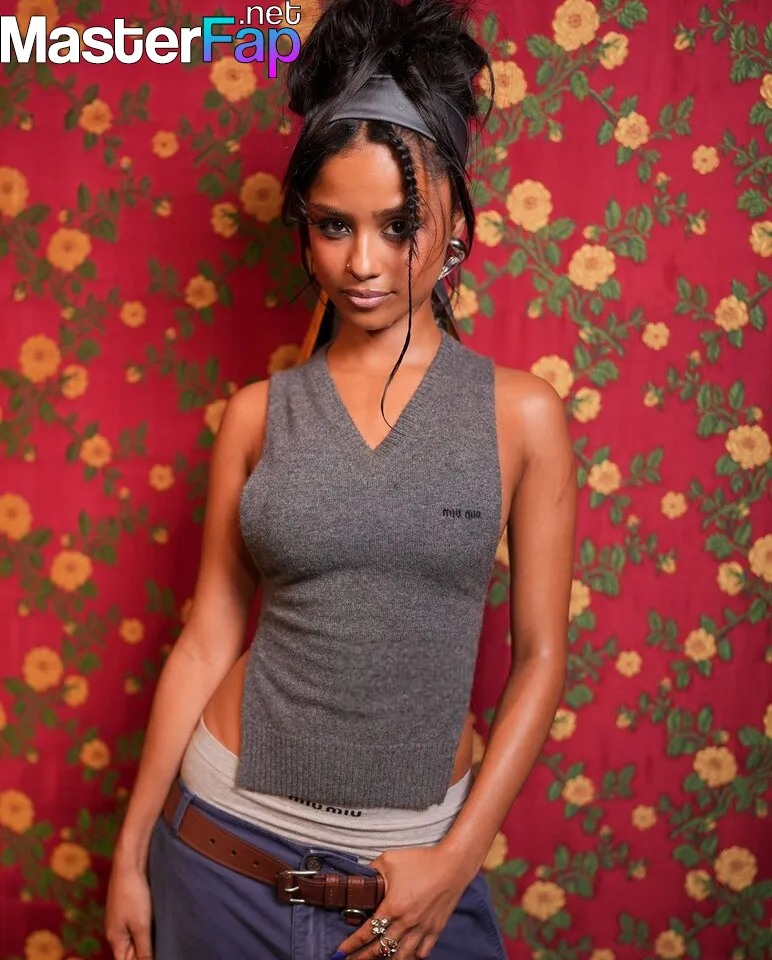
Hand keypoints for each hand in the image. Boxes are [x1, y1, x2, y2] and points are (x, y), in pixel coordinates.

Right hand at [104, 860, 153, 959]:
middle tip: (163, 950)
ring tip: (162, 942)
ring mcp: (121, 919)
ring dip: (146, 943)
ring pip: (133, 939)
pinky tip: (157, 928)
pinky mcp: (128, 908)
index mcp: (115, 939)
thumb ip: (144, 950)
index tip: (156, 956)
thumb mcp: (142, 926)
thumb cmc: (134, 895)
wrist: (129, 864)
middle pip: (129, 952)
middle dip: (143, 955)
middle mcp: (115, 931)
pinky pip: (135, 926)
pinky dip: (146, 930)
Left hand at [330, 845, 471, 959]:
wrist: (453, 865)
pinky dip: (411, 957)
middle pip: (380, 949)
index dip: (352, 944)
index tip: (341, 951)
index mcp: (393, 906)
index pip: (367, 932)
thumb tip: (361, 878)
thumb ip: (372, 871)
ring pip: (401, 956)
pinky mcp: (435, 930)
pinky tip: (404, 956)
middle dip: (363, 958)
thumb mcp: (390, 859)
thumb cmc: (422, 860)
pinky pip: (421, 953)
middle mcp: (407, 922)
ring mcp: (422, 929)